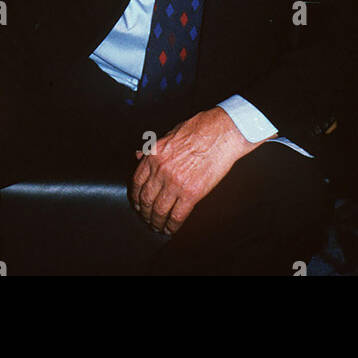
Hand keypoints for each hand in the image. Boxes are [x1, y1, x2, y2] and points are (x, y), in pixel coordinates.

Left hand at [130, 107, 253, 233]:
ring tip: (157, 226)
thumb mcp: (169, 133)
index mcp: (154, 156)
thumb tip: (139, 155)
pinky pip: (177, 215)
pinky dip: (172, 225)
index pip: (137, 182)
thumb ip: (153, 148)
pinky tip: (171, 229)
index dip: (136, 196)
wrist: (220, 133)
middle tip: (146, 218)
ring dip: (156, 222)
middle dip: (145, 212)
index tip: (138, 203)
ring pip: (159, 210)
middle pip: (146, 199)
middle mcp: (161, 170)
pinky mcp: (191, 193)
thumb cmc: (198, 129)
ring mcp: (175, 183)